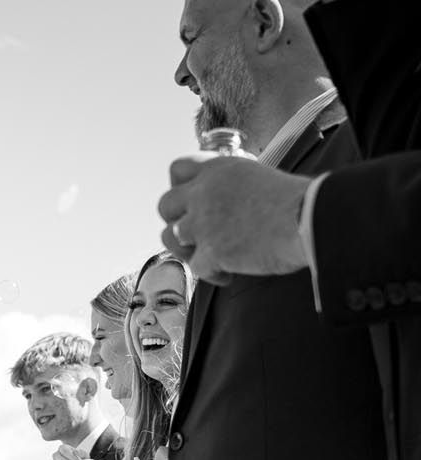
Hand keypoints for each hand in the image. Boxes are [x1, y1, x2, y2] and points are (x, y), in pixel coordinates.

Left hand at [158, 154, 309, 282]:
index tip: (191, 201)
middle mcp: (205, 191)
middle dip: (176, 220)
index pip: (178, 168)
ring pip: (170, 236)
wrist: (312, 218)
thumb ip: (232, 187)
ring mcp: (204, 222)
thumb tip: (222, 205)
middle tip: (197, 233)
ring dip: (187, 249)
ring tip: (209, 254)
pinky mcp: (211, 250)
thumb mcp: (259, 178)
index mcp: (219, 169)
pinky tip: (230, 274)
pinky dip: (212, 274)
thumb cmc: (297, 201)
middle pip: (164, 204)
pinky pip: (196, 267)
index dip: (179, 187)